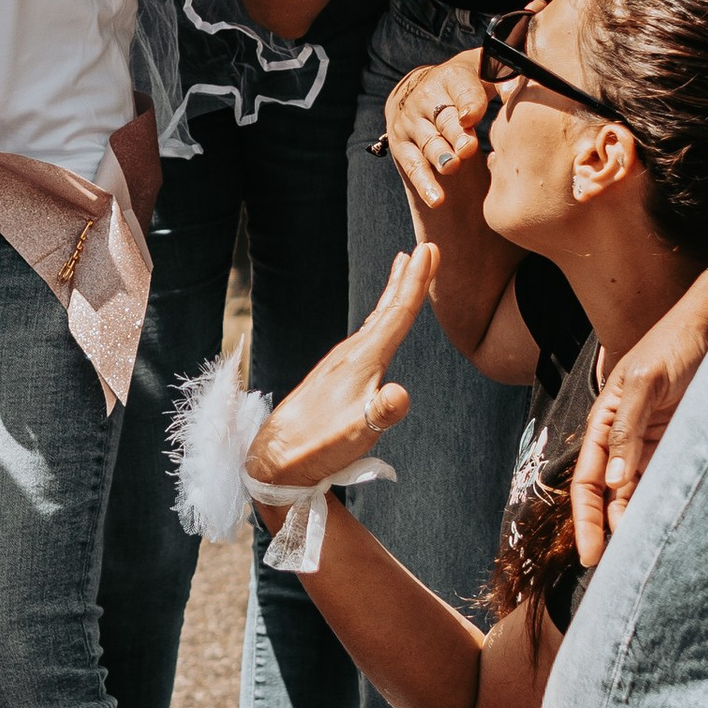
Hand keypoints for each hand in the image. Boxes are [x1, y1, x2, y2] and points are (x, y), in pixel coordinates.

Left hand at [246, 245, 437, 490]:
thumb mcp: (357, 433)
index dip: (417, 282)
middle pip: (386, 309)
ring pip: (375, 319)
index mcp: (362, 360)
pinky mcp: (335, 375)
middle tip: (424, 249)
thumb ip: (381, 412)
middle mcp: (351, 353)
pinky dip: (379, 317)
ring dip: (392, 294)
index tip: (430, 249)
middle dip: (408, 278)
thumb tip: (400, 394)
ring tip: (403, 271)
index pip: (397, 314)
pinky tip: (378, 323)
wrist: (277, 458)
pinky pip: (366, 335)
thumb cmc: (319, 446)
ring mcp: (340, 363)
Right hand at [384, 51, 489, 219]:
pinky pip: (413, 167)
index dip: (468, 103)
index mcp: (451, 78)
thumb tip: (517, 90)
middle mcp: (425, 98)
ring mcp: (410, 123)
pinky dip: (425, 184)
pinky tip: (437, 199)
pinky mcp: (401, 146)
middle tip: (467, 148)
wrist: (418, 92)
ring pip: (428, 142)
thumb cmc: (464, 86)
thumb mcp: (482, 75)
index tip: (472, 117)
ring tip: (452, 167)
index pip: (462, 90)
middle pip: (444, 119)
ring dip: (440, 156)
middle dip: (455, 134)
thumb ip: (503, 81)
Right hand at [570, 273, 707, 565]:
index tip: (591, 554)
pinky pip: (664, 482)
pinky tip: (668, 528)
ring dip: (636, 522)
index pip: (586, 480)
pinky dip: (662, 506)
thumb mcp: (645, 382)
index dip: (586, 519)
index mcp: (603, 421)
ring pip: (636, 494)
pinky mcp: (678, 444)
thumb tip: (614, 484)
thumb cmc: (674, 343)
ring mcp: (651, 443)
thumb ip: (627, 431)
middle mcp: (622, 437)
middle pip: (608, 495)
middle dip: (607, 530)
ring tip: (644, 558)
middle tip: (617, 570)